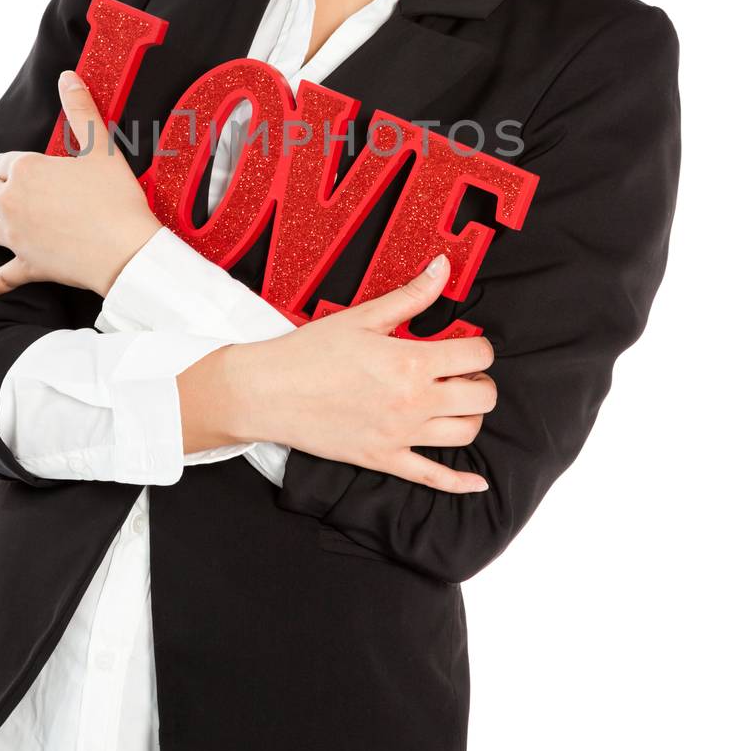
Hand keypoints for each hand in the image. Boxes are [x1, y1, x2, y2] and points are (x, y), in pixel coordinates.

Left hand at [0, 69, 161, 297]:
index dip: (9, 164)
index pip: (4, 162)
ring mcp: (15, 236)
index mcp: (26, 170)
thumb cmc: (114, 197)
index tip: (16, 168)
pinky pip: (2, 276)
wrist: (124, 250)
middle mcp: (11, 202)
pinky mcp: (26, 265)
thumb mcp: (100, 148)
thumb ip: (80, 111)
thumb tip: (67, 78)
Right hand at [218, 253, 494, 491]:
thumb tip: (442, 267)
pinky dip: (460, 483)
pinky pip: (433, 479)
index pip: (476, 355)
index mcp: (412, 363)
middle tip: (462, 372)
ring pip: (466, 433)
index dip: (479, 346)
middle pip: (482, 397)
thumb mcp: (363, 317)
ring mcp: (401, 435)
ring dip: (470, 415)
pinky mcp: (384, 459)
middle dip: (480, 380)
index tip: (466, 343)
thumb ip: (411, 296)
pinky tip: (476, 482)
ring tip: (454, 402)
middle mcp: (414, 402)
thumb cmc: (310, 352)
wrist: (268, 391)